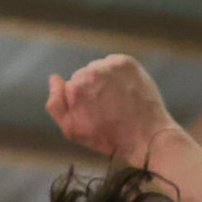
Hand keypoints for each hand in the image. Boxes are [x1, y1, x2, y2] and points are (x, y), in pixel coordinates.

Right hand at [49, 54, 176, 163]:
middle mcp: (91, 73)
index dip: (82, 102)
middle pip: (84, 76)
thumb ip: (55, 104)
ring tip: (119, 101)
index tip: (95, 113)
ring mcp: (110, 66)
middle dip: (93, 89)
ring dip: (106, 80)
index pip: (70, 87)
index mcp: (75, 88)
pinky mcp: (127, 63)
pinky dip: (119, 75)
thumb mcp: (72, 130)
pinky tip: (127, 91)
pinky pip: (115, 64)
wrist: (147, 137)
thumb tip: (54, 78)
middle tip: (108, 109)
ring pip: (99, 69)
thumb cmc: (109, 138)